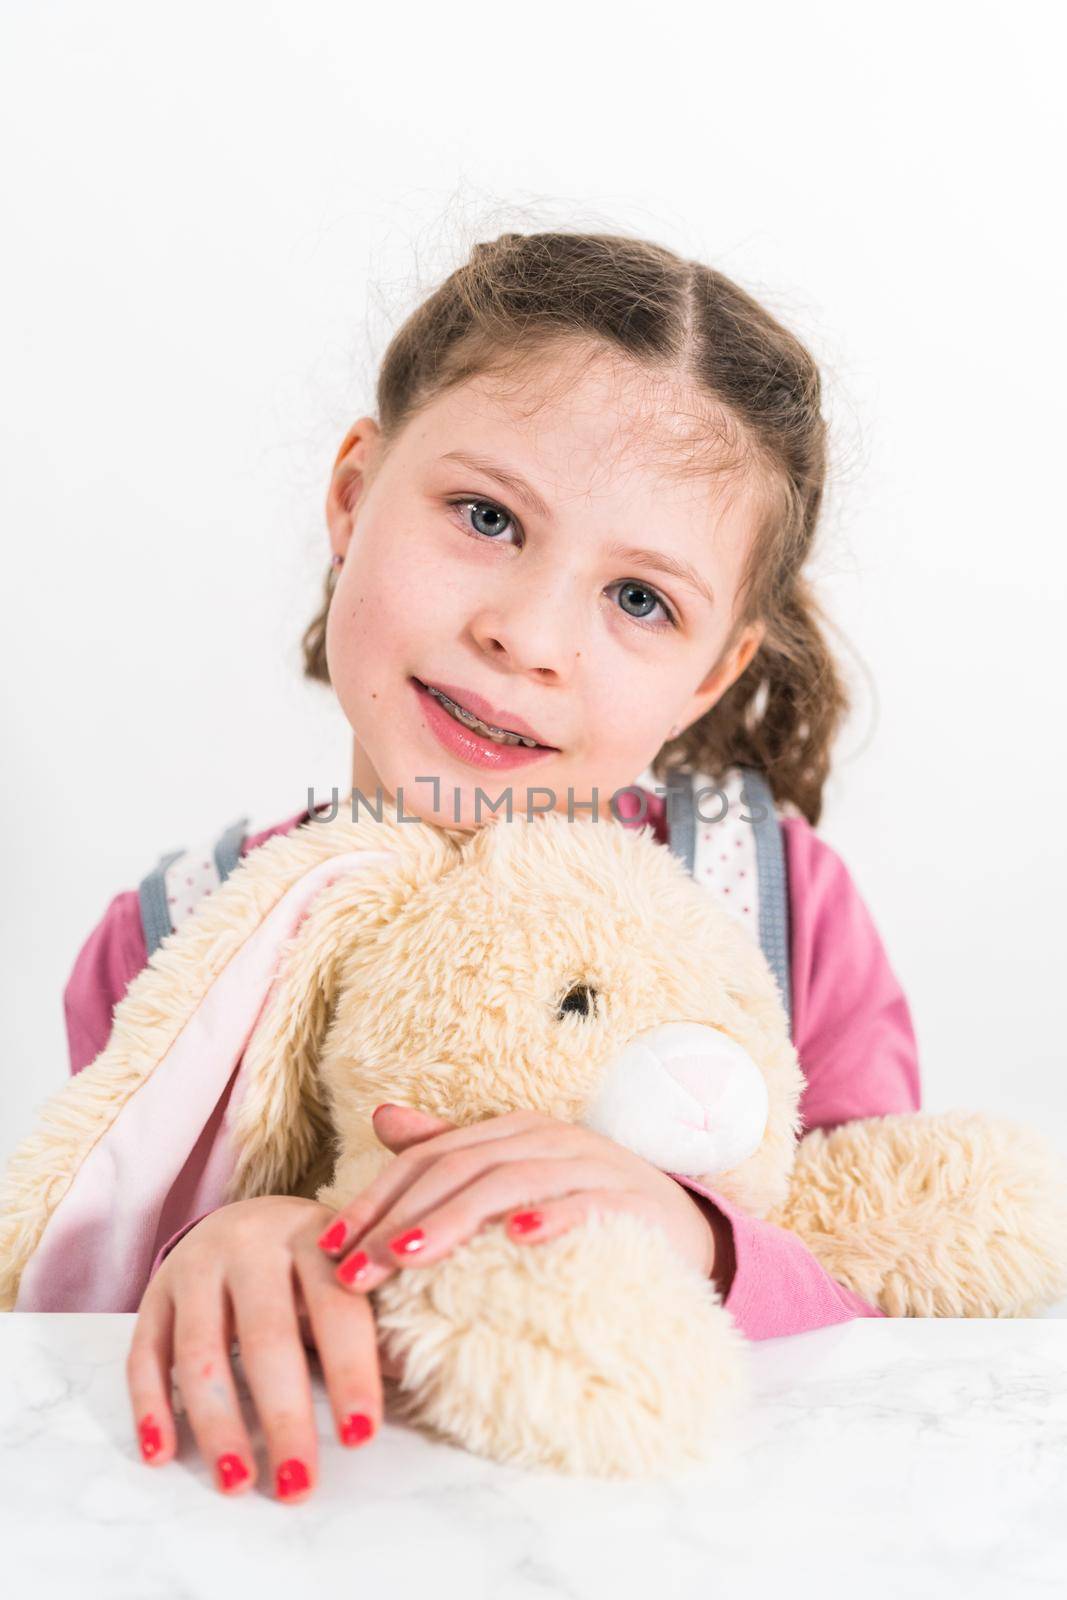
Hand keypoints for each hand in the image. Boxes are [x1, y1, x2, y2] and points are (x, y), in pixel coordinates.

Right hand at [126, 1194, 394, 1502]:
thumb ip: (380, 1316)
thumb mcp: (351, 1269)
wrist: (247, 1216)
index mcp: (314, 1236)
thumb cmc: (313, 1261)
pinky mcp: (155, 1293)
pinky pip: (144, 1354)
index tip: (361, 1437)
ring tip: (237, 1482)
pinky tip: (162, 1454)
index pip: (336, 1308)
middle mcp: (251, 1244)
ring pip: (200, 1352)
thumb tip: (419, 1375)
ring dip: (217, 1424)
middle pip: (266, 1337)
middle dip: (283, 1416)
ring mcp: (196, 1266)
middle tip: (298, 1483)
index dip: (350, 1372)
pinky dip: (150, 1407)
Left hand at [315, 1104, 718, 1292]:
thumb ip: (450, 1149)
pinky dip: (551, 1217)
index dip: (376, 1198)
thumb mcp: (512, 1174)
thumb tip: (381, 1117)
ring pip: (508, 1184)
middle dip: (399, 1220)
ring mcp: (589, 1165)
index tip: (330, 1248)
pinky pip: (585, 1204)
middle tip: (355, 1271)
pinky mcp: (629, 1201)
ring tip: (410, 1257)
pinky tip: (519, 1240)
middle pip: (458, 1170)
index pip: (428, 1159)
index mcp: (510, 1131)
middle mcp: (545, 1137)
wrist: (681, 1228)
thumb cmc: (580, 1204)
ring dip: (455, 1220)